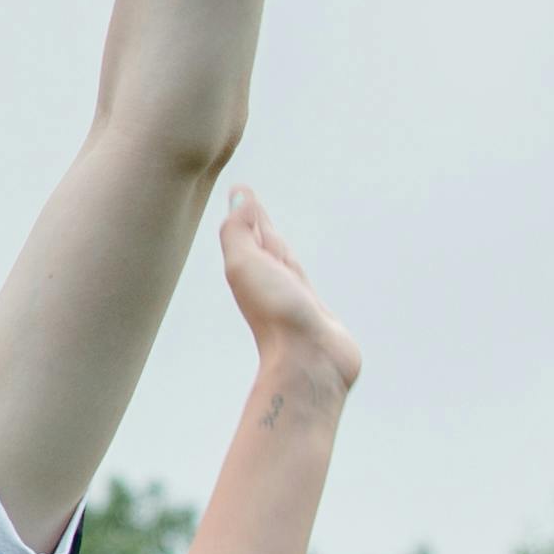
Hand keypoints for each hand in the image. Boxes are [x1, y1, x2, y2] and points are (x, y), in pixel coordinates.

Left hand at [214, 188, 361, 402]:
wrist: (308, 361)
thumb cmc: (275, 313)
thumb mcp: (246, 265)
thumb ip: (240, 232)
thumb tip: (239, 194)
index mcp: (249, 269)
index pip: (248, 231)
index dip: (247, 211)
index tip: (242, 192)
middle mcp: (269, 282)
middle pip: (263, 245)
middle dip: (256, 225)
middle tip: (249, 203)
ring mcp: (292, 298)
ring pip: (283, 263)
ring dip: (276, 247)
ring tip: (269, 235)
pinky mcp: (314, 313)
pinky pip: (304, 283)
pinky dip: (297, 271)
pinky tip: (295, 274)